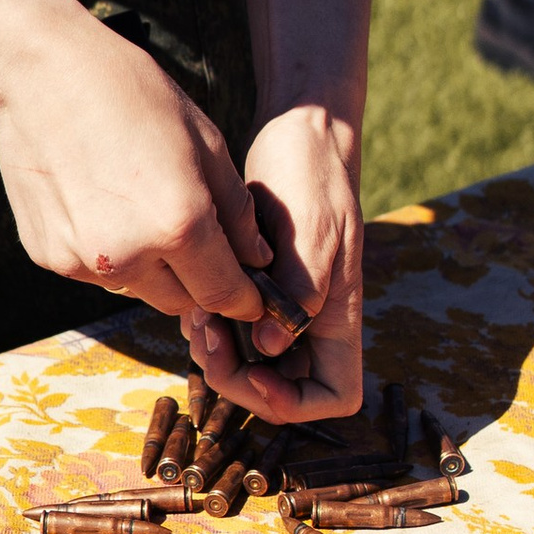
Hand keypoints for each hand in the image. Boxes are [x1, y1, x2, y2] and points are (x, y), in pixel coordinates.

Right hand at [0, 2, 271, 325]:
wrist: (39, 73)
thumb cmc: (130, 94)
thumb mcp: (205, 140)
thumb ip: (236, 211)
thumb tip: (257, 258)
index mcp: (178, 224)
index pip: (225, 295)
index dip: (245, 298)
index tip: (250, 290)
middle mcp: (128, 255)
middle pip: (182, 302)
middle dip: (198, 281)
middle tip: (196, 236)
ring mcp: (82, 261)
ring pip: (138, 289)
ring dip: (152, 268)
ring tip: (142, 207)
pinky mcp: (49, 257)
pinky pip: (96, 273)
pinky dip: (110, 253)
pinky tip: (102, 203)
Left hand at [187, 103, 363, 421]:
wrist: (298, 132)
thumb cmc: (313, 173)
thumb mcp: (311, 228)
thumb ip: (298, 291)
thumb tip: (268, 346)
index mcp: (340, 316)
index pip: (336, 395)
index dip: (295, 402)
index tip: (257, 368)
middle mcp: (315, 322)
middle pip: (284, 389)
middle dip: (240, 377)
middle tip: (206, 336)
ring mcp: (286, 308)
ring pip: (253, 363)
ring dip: (219, 353)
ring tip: (195, 316)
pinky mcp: (259, 289)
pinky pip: (235, 331)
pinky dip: (211, 326)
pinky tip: (193, 297)